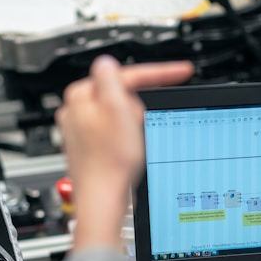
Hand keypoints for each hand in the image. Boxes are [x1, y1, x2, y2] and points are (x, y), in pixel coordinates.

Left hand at [56, 55, 193, 250]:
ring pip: (122, 114)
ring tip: (133, 144)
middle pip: (124, 95)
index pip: (127, 75)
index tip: (183, 72)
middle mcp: (77, 110)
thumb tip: (109, 62)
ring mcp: (84, 130)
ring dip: (134, 124)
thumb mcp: (117, 110)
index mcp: (82, 95)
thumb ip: (112, 78)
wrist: (103, 198)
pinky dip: (128, 139)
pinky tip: (127, 153)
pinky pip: (118, 132)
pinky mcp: (92, 146)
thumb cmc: (110, 161)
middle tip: (142, 126)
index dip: (160, 73)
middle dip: (139, 108)